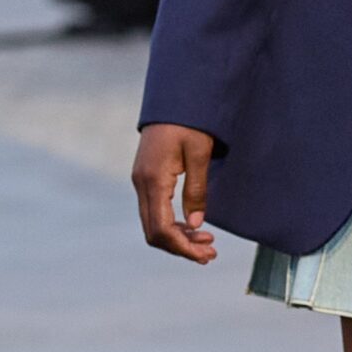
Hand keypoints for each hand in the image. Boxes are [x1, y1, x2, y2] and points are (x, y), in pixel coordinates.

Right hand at [133, 122, 216, 262]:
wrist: (174, 97)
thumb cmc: (191, 121)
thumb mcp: (200, 154)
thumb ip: (196, 190)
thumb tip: (196, 224)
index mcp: (153, 180)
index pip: (161, 229)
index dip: (182, 247)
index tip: (206, 254)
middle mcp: (141, 184)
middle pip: (154, 232)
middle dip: (181, 248)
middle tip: (211, 253)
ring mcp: (140, 181)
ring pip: (153, 224)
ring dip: (178, 238)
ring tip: (207, 243)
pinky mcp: (146, 178)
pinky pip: (154, 211)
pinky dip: (172, 225)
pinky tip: (193, 226)